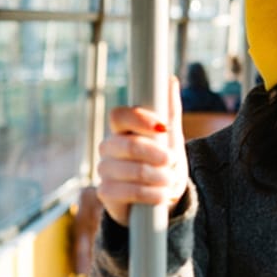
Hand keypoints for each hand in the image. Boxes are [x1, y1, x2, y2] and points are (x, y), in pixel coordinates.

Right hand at [95, 77, 188, 225]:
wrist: (160, 197)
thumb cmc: (163, 163)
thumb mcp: (170, 137)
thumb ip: (168, 110)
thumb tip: (169, 79)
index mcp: (123, 129)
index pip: (119, 115)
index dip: (139, 119)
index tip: (162, 128)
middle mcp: (109, 147)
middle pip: (127, 145)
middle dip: (155, 154)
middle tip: (172, 160)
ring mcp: (105, 170)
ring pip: (130, 170)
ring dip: (157, 176)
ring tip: (169, 180)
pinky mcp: (106, 193)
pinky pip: (126, 191)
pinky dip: (149, 194)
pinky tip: (161, 195)